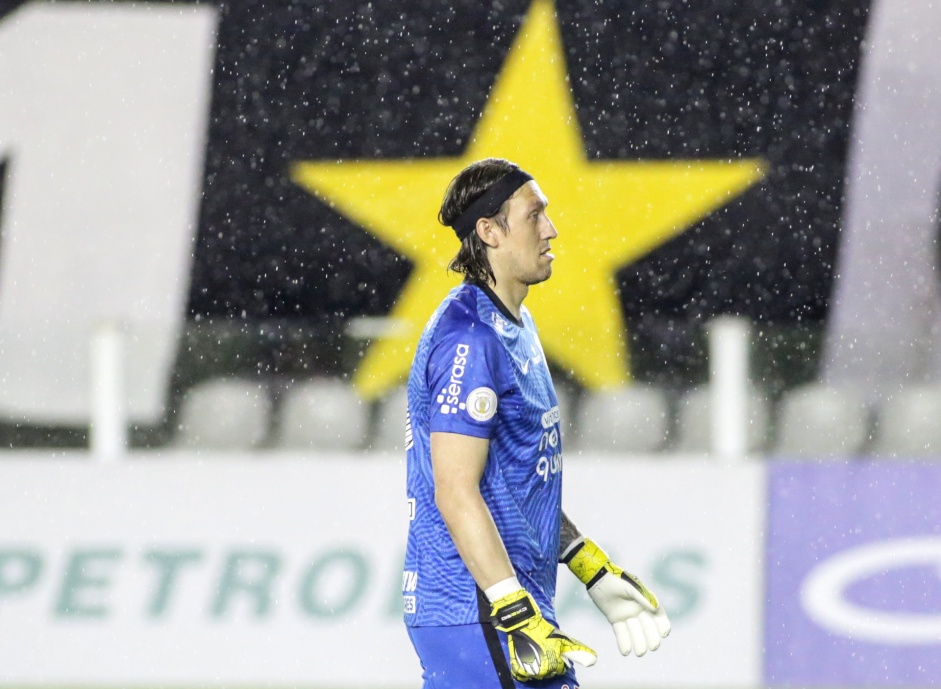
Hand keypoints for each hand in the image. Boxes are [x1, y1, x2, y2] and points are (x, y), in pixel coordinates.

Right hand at [490, 588, 596, 680]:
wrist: (524, 623)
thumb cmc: (544, 631)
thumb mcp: (563, 640)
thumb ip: (578, 650)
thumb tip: (595, 659)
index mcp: (554, 666)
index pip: (560, 669)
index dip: (558, 659)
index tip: (553, 650)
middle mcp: (542, 671)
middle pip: (549, 672)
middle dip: (548, 663)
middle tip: (544, 650)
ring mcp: (529, 671)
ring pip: (537, 674)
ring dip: (537, 666)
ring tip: (536, 653)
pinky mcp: (517, 668)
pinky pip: (523, 676)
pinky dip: (525, 671)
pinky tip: (527, 661)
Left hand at [564, 538, 671, 656]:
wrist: (597, 578)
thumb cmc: (616, 580)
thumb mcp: (630, 587)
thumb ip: (643, 597)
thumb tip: (656, 608)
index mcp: (645, 601)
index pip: (658, 615)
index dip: (662, 625)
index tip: (664, 633)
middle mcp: (638, 609)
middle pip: (648, 627)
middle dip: (652, 637)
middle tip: (653, 647)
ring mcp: (627, 615)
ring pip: (635, 632)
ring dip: (638, 642)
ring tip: (639, 653)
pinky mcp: (615, 619)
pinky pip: (621, 632)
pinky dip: (623, 642)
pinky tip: (625, 652)